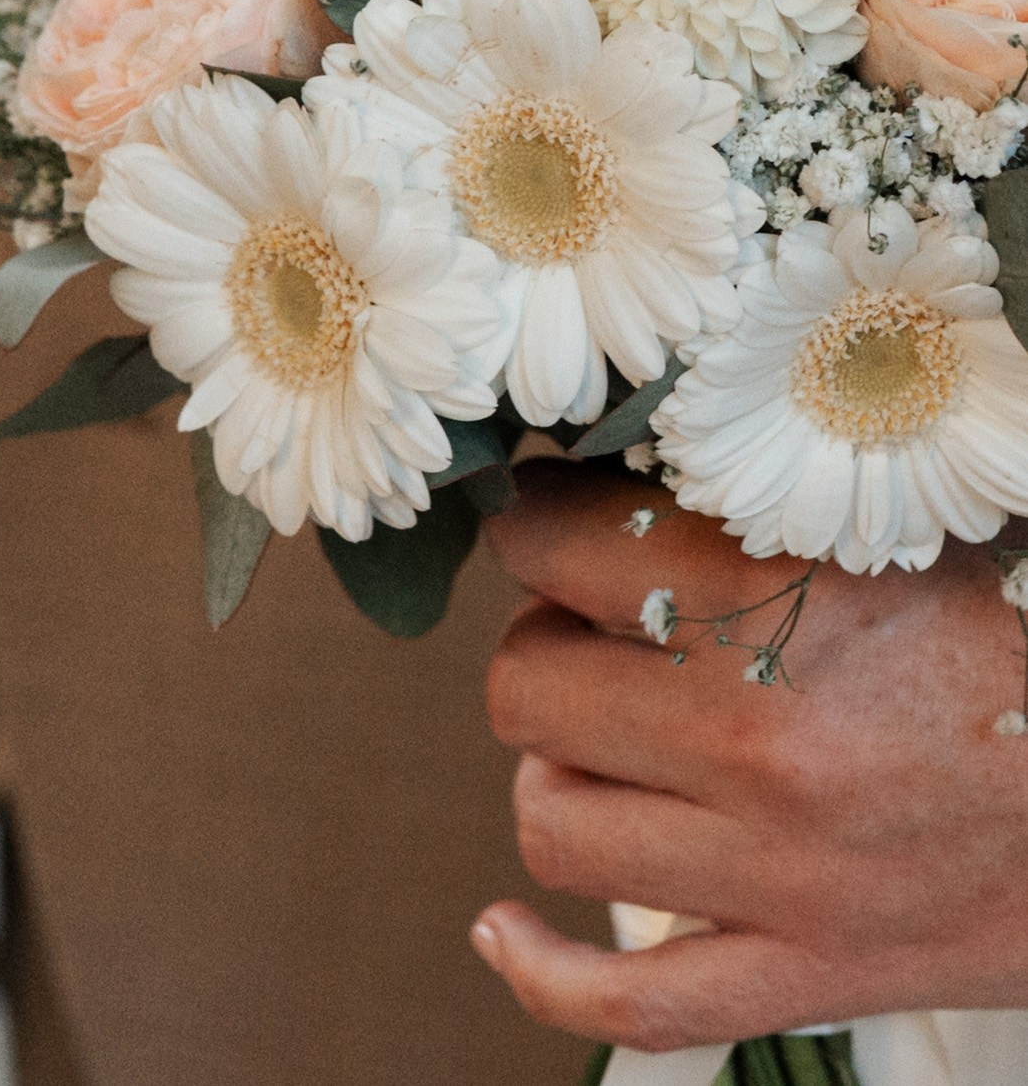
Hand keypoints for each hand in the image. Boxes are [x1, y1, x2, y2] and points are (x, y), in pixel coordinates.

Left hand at [473, 462, 1027, 1051]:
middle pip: (527, 689)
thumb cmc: (1002, 658)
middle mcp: (761, 742)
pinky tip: (504, 931)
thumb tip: (595, 480)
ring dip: (557, 780)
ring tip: (603, 751)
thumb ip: (744, 506)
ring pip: (552, 827)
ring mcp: (778, 874)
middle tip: (590, 640)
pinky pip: (632, 1003)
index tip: (553, 527)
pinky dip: (545, 972)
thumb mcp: (884, 538)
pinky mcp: (808, 975)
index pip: (554, 547)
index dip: (538, 527)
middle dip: (544, 653)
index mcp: (779, 605)